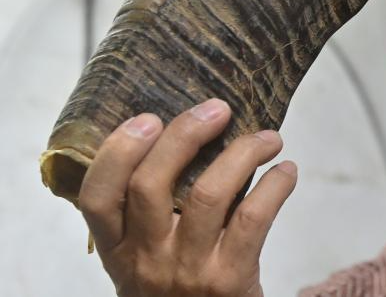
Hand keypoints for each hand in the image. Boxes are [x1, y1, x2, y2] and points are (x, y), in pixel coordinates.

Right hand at [78, 99, 296, 296]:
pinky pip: (253, 218)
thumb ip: (150, 216)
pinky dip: (275, 186)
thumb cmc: (180, 292)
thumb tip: (187, 134)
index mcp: (117, 251)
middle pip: (150, 184)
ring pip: (209, 194)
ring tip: (269, 138)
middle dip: (185, 135)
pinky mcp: (229, 280)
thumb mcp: (146, 262)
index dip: (116, 152)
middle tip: (217, 109)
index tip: (147, 118)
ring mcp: (186, 271)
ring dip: (243, 153)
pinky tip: (286, 171)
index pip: (96, 197)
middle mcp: (145, 261)